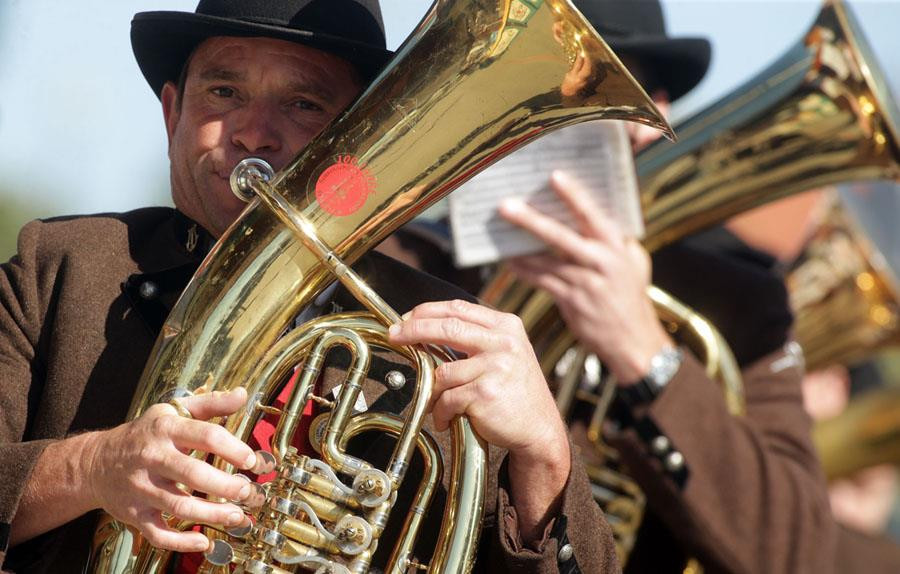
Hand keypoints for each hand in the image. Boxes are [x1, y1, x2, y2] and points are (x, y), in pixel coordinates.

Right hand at [85, 387, 257, 551]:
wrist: (94, 462)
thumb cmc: (145, 434)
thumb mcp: (172, 411)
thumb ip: (210, 404)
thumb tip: (243, 394)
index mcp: (166, 429)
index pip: (205, 435)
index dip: (232, 449)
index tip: (251, 461)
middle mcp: (152, 457)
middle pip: (193, 474)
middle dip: (225, 486)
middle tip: (247, 492)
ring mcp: (142, 488)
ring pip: (179, 506)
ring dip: (212, 514)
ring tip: (238, 516)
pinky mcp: (134, 513)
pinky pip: (157, 533)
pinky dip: (180, 542)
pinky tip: (204, 541)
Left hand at [388, 300, 569, 541]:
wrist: (540, 429)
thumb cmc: (516, 392)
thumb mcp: (505, 353)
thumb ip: (476, 337)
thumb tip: (427, 328)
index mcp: (506, 326)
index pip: (458, 308)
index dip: (426, 312)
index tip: (406, 319)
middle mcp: (503, 342)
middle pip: (446, 327)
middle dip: (413, 330)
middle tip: (394, 335)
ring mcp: (496, 367)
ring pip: (443, 372)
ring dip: (433, 392)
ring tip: (440, 404)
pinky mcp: (485, 392)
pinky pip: (447, 399)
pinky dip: (442, 412)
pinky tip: (448, 419)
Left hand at [500, 170, 671, 382]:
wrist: (633, 340)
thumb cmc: (630, 295)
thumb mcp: (635, 262)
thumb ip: (617, 239)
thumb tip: (597, 212)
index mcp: (616, 246)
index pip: (592, 214)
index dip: (573, 195)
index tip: (553, 176)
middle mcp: (601, 261)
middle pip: (560, 235)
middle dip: (531, 219)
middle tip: (505, 205)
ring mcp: (585, 282)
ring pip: (545, 259)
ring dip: (519, 246)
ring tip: (498, 231)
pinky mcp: (571, 300)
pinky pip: (541, 281)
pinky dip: (524, 270)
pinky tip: (509, 261)